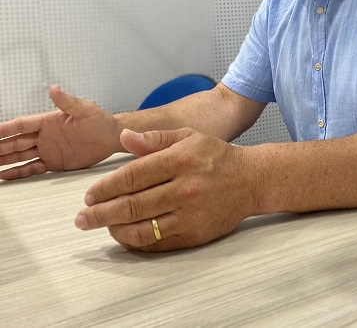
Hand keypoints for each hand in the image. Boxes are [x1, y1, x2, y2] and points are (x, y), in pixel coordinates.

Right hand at [0, 85, 122, 179]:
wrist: (112, 138)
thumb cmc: (100, 120)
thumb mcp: (84, 110)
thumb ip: (67, 102)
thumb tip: (54, 88)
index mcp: (49, 121)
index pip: (22, 125)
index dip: (5, 129)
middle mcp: (45, 135)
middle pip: (16, 141)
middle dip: (0, 146)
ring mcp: (48, 149)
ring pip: (20, 155)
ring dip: (4, 160)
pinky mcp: (54, 162)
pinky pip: (32, 168)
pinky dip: (18, 172)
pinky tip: (4, 176)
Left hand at [74, 128, 258, 251]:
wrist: (251, 179)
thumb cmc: (215, 156)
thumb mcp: (188, 136)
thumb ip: (154, 138)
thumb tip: (124, 137)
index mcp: (180, 160)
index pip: (133, 176)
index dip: (106, 187)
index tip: (89, 195)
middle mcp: (184, 188)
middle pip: (131, 206)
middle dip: (100, 214)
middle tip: (82, 218)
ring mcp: (190, 214)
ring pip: (142, 229)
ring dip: (115, 230)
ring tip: (102, 226)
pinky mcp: (195, 235)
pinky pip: (158, 243)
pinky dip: (136, 241)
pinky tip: (125, 235)